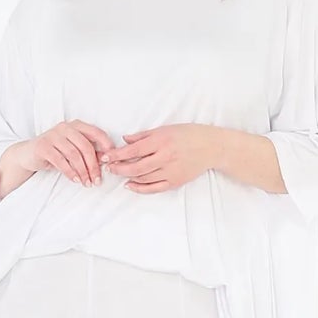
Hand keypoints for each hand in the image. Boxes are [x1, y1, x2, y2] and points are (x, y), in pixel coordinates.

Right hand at [18, 120, 114, 185]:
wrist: (28, 154)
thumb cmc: (54, 152)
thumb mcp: (72, 150)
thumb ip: (87, 152)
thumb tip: (105, 161)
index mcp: (75, 125)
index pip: (95, 132)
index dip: (105, 145)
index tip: (110, 160)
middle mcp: (65, 127)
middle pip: (85, 146)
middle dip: (93, 165)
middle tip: (97, 180)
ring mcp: (53, 135)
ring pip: (74, 155)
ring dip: (82, 171)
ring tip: (86, 182)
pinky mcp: (43, 146)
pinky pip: (61, 161)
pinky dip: (70, 172)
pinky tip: (75, 180)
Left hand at [99, 123, 222, 192]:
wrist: (212, 147)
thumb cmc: (189, 134)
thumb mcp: (165, 129)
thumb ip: (144, 136)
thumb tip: (125, 140)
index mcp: (162, 141)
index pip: (134, 150)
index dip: (117, 154)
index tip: (105, 156)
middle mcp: (165, 157)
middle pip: (136, 167)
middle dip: (119, 168)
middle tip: (109, 167)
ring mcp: (171, 171)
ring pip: (143, 178)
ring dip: (127, 177)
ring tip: (118, 173)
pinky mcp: (175, 181)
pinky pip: (154, 188)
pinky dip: (140, 188)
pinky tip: (130, 185)